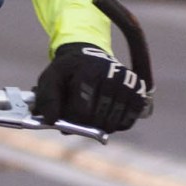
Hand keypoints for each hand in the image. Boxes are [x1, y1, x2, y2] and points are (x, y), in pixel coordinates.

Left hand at [30, 41, 147, 132]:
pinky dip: (116, 125)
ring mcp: (127, 83)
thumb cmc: (68, 73)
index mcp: (88, 70)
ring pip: (113, 123)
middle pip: (98, 120)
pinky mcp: (138, 91)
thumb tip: (51, 120)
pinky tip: (107, 115)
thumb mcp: (50, 79)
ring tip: (92, 116)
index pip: (81, 111)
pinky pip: (128, 122)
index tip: (67, 115)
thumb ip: (46, 99)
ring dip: (100, 126)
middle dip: (85, 125)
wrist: (90, 58)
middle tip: (79, 117)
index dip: (72, 120)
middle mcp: (112, 74)